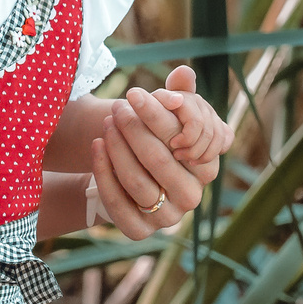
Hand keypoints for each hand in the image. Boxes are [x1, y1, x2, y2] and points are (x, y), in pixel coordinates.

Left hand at [90, 67, 221, 239]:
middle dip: (134, 129)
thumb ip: (177, 96)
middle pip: (159, 159)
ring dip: (117, 147)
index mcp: (206, 169)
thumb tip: (184, 72)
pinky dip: (103, 170)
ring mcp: (166, 218)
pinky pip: (117, 199)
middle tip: (116, 107)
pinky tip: (96, 145)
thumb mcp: (165, 121)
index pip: (182, 140)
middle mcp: (192, 197)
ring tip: (106, 123)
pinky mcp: (139, 231)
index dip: (158, 114)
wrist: (124, 183)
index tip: (135, 94)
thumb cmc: (151, 144)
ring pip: (137, 180)